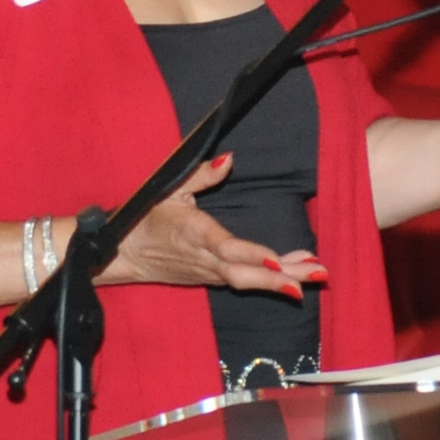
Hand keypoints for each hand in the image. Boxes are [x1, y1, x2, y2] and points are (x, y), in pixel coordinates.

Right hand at [105, 153, 326, 297]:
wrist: (123, 252)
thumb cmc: (147, 215)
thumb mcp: (170, 187)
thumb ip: (202, 174)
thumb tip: (229, 157)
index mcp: (193, 233)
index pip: (226, 248)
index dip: (252, 256)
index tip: (277, 261)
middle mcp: (203, 259)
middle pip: (244, 274)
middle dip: (281, 277)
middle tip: (316, 275)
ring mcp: (207, 273)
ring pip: (247, 281)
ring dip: (282, 280)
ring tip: (316, 275)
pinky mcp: (210, 280)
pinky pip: (243, 282)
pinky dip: (269, 280)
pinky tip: (295, 275)